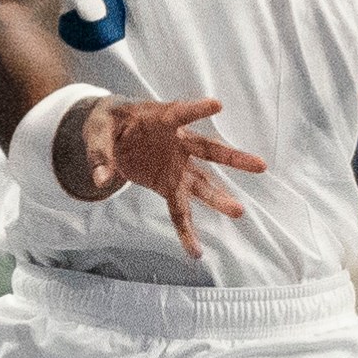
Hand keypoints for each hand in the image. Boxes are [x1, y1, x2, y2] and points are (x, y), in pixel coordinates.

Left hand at [77, 96, 265, 258]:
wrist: (109, 132)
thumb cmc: (108, 122)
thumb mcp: (97, 129)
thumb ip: (99, 152)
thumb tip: (100, 179)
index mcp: (160, 118)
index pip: (180, 113)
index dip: (196, 109)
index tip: (218, 105)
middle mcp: (176, 143)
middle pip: (208, 150)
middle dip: (233, 158)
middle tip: (260, 166)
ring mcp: (176, 166)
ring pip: (201, 183)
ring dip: (218, 198)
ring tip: (239, 212)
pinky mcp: (168, 185)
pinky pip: (179, 210)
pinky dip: (186, 230)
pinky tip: (196, 252)